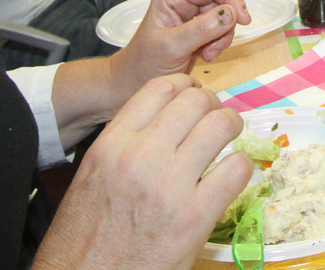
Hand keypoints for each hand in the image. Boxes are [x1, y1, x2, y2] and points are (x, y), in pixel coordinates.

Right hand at [36, 74, 249, 269]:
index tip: (193, 95)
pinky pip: (236, 169)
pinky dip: (241, 166)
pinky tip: (231, 175)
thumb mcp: (92, 176)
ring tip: (228, 139)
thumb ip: (123, 144)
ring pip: (220, 125)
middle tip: (215, 118)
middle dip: (211, 104)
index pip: (160, 88)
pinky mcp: (195, 218)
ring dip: (230, 127)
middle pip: (195, 100)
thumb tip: (163, 122)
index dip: (185, 86)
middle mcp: (140, 158)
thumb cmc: (83, 237)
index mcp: (111, 145)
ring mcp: (170, 186)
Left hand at [114, 0, 253, 88]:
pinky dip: (218, 45)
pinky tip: (204, 56)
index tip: (243, 20)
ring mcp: (191, 17)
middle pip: (221, 1)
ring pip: (223, 18)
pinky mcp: (198, 31)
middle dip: (224, 25)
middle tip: (214, 49)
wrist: (131, 85)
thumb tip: (231, 14)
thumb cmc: (144, 65)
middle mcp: (183, 2)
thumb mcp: (172, 47)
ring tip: (206, 55)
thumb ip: (201, 30)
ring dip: (221, 38)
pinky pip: (220, 31)